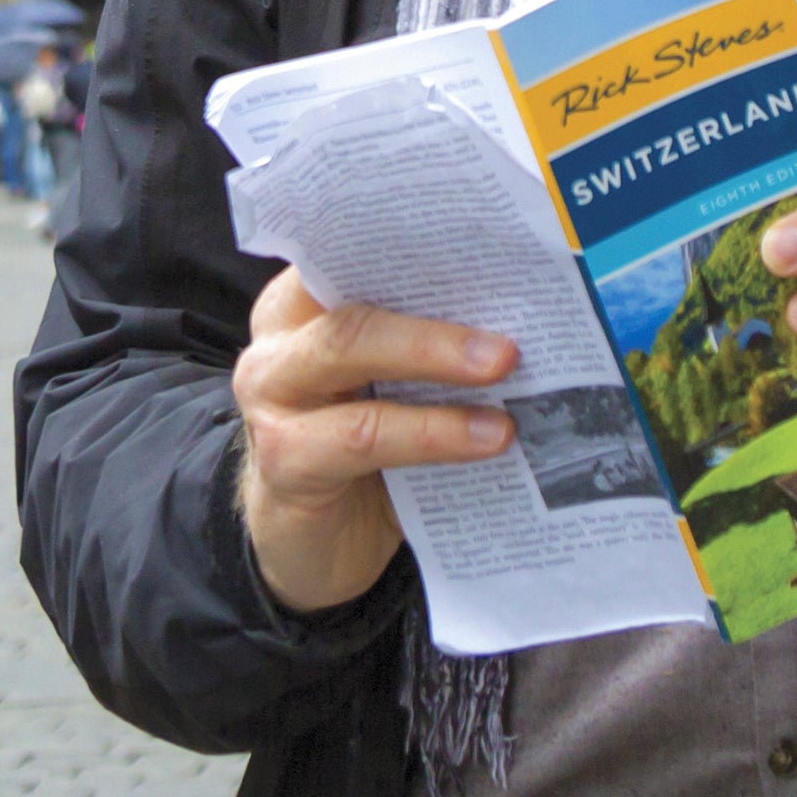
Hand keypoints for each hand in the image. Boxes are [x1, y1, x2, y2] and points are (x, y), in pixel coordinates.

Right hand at [231, 266, 517, 613]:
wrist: (310, 551)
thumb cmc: (360, 455)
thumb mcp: (391, 389)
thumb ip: (428, 349)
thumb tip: (525, 320)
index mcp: (306, 303)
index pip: (357, 254)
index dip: (417, 245)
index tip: (489, 246)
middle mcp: (279, 338)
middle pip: (353, 306)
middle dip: (436, 322)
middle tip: (508, 345)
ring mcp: (271, 397)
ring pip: (350, 352)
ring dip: (435, 361)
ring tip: (503, 376)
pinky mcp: (284, 458)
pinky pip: (364, 434)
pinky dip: (433, 433)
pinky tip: (486, 439)